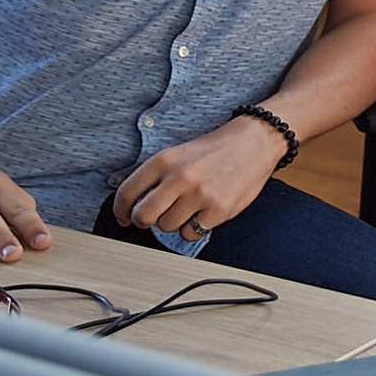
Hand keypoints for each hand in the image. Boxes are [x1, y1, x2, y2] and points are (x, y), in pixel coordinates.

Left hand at [112, 116, 284, 240]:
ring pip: (167, 227)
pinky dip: (194, 227)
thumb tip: (135, 204)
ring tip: (187, 208)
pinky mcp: (218, 210)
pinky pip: (191, 233)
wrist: (255, 142)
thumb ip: (157, 176)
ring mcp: (199, 195)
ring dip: (174, 222)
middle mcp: (180, 177)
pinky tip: (203, 212)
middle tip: (153, 218)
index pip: (127, 193)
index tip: (124, 217)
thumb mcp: (179, 153)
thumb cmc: (217, 149)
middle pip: (143, 216)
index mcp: (165, 160)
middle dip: (144, 221)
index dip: (120, 210)